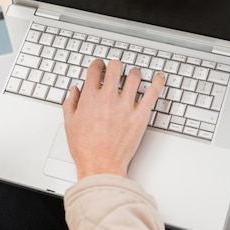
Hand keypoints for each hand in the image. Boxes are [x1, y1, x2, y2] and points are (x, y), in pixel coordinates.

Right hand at [63, 59, 164, 178]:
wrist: (101, 165)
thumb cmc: (86, 148)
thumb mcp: (70, 123)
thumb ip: (71, 103)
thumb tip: (75, 90)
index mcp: (90, 97)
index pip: (95, 69)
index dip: (98, 64)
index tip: (100, 66)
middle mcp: (109, 97)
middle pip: (116, 67)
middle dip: (115, 64)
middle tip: (116, 68)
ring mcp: (126, 106)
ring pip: (135, 77)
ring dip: (134, 73)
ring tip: (134, 75)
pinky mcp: (140, 115)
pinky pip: (153, 93)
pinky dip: (158, 83)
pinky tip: (159, 78)